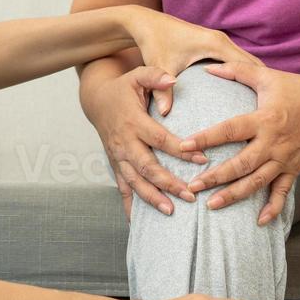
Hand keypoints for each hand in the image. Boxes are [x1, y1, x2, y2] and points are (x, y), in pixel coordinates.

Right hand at [83, 65, 206, 220]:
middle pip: (147, 166)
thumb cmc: (123, 89)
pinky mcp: (115, 166)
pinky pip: (122, 189)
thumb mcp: (137, 75)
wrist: (97, 101)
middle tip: (190, 195)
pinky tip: (139, 224)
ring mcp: (118, 157)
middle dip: (168, 183)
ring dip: (152, 197)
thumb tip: (173, 79)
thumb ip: (155, 76)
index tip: (202, 160)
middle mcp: (124, 142)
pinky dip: (130, 206)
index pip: (160, 139)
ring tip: (171, 211)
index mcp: (133, 122)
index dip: (180, 151)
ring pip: (134, 181)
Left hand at [121, 6, 261, 114]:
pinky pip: (235, 62)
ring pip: (245, 63)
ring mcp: (219, 42)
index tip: (272, 105)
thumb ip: (163, 90)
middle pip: (251, 64)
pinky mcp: (214, 45)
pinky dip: (243, 77)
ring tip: (265, 107)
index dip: (260, 84)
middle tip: (274, 110)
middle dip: (263, 85)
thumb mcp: (160, 65)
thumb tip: (165, 114)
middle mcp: (221, 41)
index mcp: (215, 44)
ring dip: (255, 81)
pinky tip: (245, 97)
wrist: (145, 22)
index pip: (246, 65)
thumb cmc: (154, 42)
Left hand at [178, 61, 299, 225]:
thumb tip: (207, 68)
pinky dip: (273, 208)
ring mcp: (284, 159)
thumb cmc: (298, 89)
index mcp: (264, 119)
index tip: (185, 147)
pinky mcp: (294, 169)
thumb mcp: (266, 76)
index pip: (230, 130)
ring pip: (257, 182)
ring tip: (212, 205)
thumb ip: (236, 70)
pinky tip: (259, 222)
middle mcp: (273, 142)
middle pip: (241, 164)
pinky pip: (283, 192)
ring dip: (235, 195)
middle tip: (193, 186)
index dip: (207, 138)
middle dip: (216, 177)